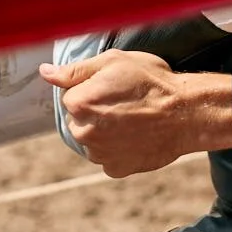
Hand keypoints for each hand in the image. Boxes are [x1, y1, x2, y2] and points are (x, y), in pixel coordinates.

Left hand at [40, 50, 231, 177]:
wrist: (186, 114)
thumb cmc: (151, 83)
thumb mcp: (113, 62)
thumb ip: (74, 70)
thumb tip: (45, 73)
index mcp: (78, 103)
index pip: (69, 95)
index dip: (90, 88)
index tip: (112, 87)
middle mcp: (83, 132)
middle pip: (78, 119)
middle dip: (94, 112)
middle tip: (123, 103)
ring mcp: (99, 154)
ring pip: (92, 139)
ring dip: (104, 131)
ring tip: (131, 120)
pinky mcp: (115, 169)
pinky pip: (107, 157)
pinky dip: (117, 148)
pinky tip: (135, 136)